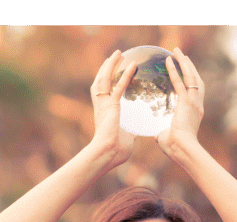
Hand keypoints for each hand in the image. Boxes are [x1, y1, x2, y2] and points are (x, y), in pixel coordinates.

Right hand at [88, 50, 137, 166]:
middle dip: (107, 67)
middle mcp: (101, 105)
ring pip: (106, 78)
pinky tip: (132, 65)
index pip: (104, 91)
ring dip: (112, 64)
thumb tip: (136, 133)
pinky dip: (126, 75)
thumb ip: (129, 132)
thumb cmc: (116, 151)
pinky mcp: (111, 105)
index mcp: (104, 112)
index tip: (111, 72)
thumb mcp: (125, 138)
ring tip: (119, 53)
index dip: (107, 80)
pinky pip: (119, 86)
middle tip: (114, 57)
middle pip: (101, 80)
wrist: (107, 153)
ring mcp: (104, 104)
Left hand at [157, 47, 204, 155]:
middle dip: (190, 67)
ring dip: (185, 62)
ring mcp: (193, 103)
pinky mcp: (186, 102)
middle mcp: (197, 106)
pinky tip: (169, 60)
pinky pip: (180, 82)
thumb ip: (164, 132)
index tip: (187, 72)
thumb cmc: (176, 148)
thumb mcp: (169, 137)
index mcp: (195, 113)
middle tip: (183, 56)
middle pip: (197, 81)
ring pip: (191, 77)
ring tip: (178, 52)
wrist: (183, 150)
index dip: (191, 81)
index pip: (195, 93)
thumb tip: (157, 135)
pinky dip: (174, 70)